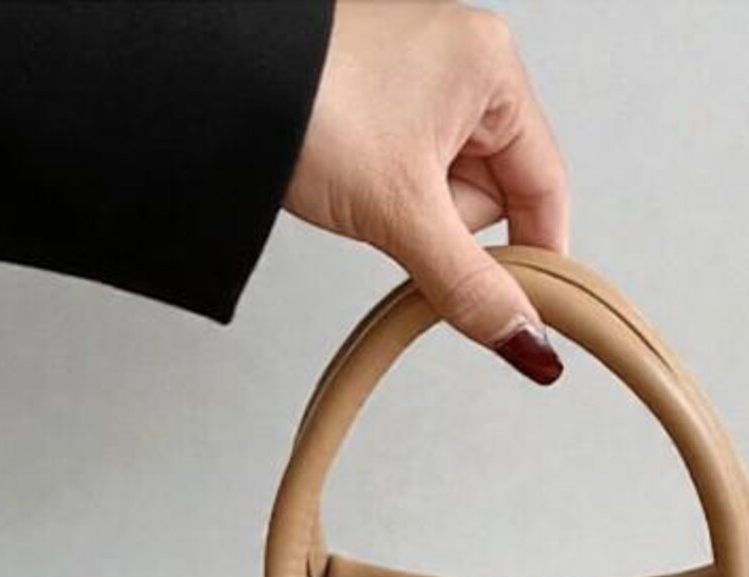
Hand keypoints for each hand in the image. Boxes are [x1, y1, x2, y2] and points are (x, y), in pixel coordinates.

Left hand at [286, 0, 568, 383]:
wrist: (201, 83)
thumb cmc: (301, 106)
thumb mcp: (403, 213)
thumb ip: (474, 285)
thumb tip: (528, 342)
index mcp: (493, 68)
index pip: (546, 187)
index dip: (536, 258)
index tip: (525, 313)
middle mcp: (464, 62)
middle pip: (498, 193)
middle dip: (454, 228)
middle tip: (404, 223)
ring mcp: (420, 79)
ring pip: (451, 191)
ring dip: (418, 217)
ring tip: (367, 194)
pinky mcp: (380, 102)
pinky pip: (414, 176)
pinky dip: (393, 200)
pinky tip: (358, 190)